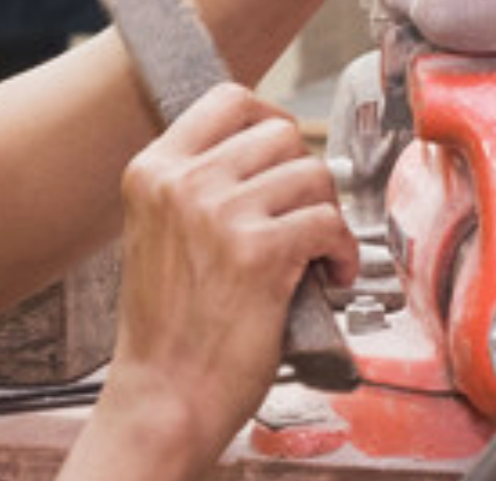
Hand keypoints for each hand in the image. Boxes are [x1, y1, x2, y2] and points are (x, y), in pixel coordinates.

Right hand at [85, 85, 356, 473]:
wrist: (163, 397)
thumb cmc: (168, 326)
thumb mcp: (158, 231)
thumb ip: (198, 183)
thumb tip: (268, 147)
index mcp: (153, 170)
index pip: (229, 99)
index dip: (270, 119)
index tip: (284, 155)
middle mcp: (183, 182)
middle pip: (281, 132)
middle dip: (303, 175)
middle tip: (303, 216)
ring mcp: (221, 214)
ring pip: (313, 173)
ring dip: (326, 214)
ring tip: (315, 252)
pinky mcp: (260, 251)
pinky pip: (330, 223)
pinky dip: (343, 252)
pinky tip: (329, 276)